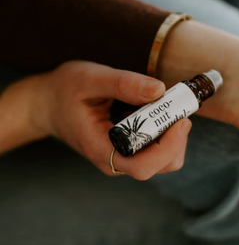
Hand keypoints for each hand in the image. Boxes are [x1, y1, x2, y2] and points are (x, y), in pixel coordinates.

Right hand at [33, 61, 191, 178]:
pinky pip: (160, 147)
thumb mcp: (89, 78)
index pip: (142, 166)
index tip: (181, 119)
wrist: (50, 103)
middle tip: (178, 104)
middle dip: (178, 137)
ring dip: (175, 132)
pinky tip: (158, 108)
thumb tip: (160, 90)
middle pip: (162, 164)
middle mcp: (116, 161)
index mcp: (101, 149)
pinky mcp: (132, 149)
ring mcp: (125, 157)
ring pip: (166, 158)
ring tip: (166, 104)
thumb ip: (123, 83)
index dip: (168, 146)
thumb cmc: (65, 91)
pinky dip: (168, 129)